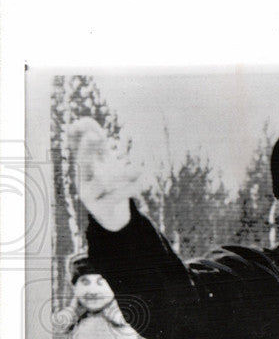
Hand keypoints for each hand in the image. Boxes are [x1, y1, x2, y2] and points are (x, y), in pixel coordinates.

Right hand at [67, 117, 140, 231]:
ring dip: (122, 174)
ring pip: (102, 182)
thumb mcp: (104, 163)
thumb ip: (99, 144)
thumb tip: (87, 121)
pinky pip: (115, 197)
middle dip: (88, 149)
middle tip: (96, 137)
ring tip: (139, 169)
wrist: (111, 216)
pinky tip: (143, 183)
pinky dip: (129, 189)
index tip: (82, 123)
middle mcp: (82, 179)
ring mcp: (89, 195)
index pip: (75, 147)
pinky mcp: (100, 209)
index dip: (76, 136)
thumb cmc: (108, 184)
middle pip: (82, 162)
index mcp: (83, 165)